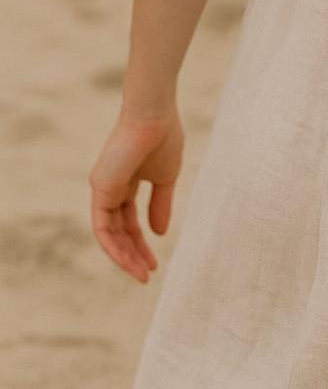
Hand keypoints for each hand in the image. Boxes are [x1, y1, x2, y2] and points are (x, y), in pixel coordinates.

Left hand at [89, 106, 184, 282]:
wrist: (154, 114)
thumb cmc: (163, 137)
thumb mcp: (166, 177)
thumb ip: (161, 205)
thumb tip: (159, 234)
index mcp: (127, 181)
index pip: (130, 220)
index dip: (142, 242)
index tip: (155, 262)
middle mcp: (111, 187)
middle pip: (119, 230)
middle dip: (133, 254)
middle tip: (147, 275)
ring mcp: (103, 188)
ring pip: (109, 233)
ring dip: (124, 256)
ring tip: (142, 274)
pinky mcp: (100, 188)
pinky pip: (102, 227)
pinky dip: (114, 246)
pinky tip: (129, 260)